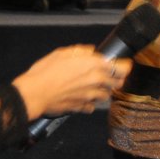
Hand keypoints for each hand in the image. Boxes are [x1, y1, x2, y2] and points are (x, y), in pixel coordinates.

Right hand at [12, 46, 131, 120]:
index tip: (123, 65)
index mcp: (94, 65)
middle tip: (107, 75)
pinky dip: (90, 102)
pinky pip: (93, 106)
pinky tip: (82, 97)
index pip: (123, 68)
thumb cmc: (45, 71)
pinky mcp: (83, 107)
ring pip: (107, 95)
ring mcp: (91, 96)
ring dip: (103, 91)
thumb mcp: (62, 53)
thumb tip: (90, 51)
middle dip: (115, 79)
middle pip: (118, 83)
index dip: (125, 66)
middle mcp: (97, 81)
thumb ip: (80, 52)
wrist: (34, 93)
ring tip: (92, 86)